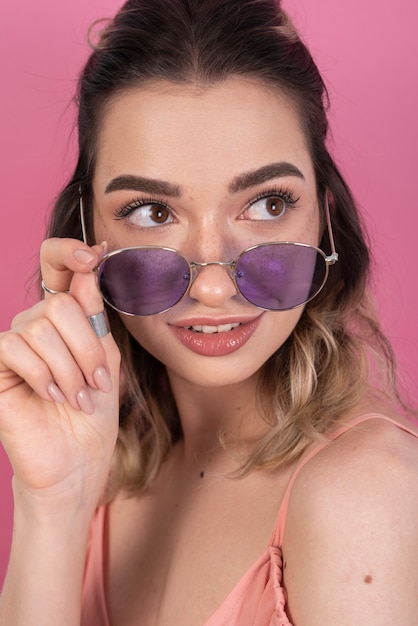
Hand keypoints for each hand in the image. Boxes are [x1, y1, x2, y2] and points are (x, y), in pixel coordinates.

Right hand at [0, 238, 120, 513]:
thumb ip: (94, 317)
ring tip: (79, 398)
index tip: (94, 254)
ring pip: (40, 326)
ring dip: (69, 367)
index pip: (56, 267)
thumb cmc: (93, 412)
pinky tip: (53, 395)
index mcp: (65, 319)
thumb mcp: (105, 359)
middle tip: (97, 382)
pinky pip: (14, 346)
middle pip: (59, 303)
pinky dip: (42, 372)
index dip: (69, 251)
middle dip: (87, 346)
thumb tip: (88, 270)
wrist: (76, 459)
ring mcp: (13, 345)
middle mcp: (35, 325)